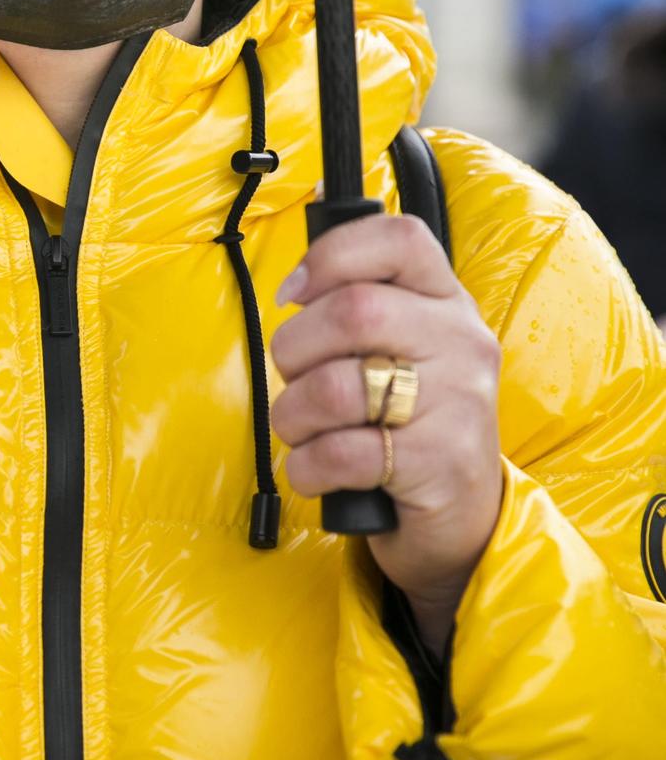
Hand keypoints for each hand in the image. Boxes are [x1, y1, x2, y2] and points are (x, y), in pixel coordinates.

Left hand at [270, 214, 503, 656]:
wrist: (465, 520)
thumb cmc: (412, 423)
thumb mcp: (404, 349)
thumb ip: (364, 301)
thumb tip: (302, 263)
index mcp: (448, 302)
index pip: (399, 238)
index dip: (332, 255)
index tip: (296, 294)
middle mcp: (461, 343)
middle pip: (354, 311)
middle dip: (296, 347)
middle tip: (294, 375)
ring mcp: (456, 404)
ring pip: (338, 386)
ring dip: (294, 413)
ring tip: (304, 429)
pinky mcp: (437, 465)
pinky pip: (340, 453)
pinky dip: (307, 466)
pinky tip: (318, 470)